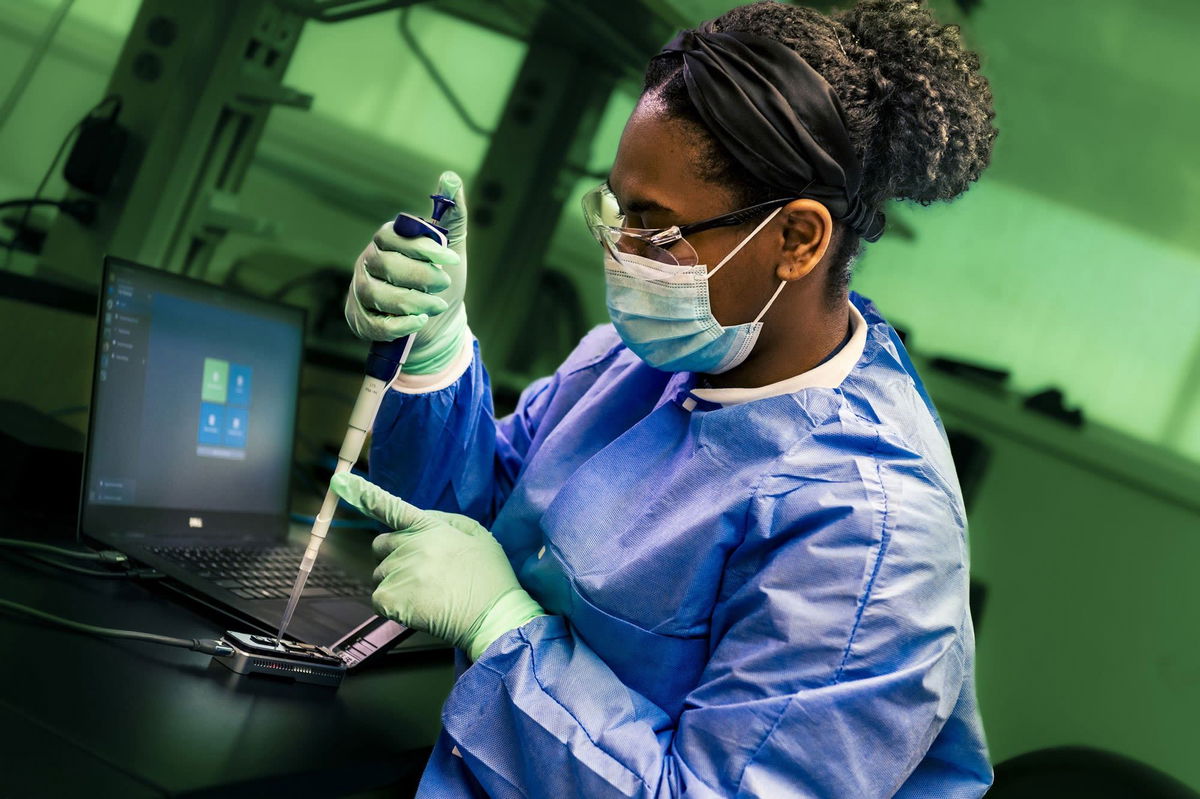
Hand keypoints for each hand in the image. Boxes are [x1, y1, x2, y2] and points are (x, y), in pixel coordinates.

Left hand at [330, 473, 543, 659]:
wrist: (493, 616)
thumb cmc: (489, 578)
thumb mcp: (478, 535)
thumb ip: (445, 521)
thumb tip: (421, 519)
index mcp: (430, 527)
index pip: (391, 507)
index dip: (364, 494)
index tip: (341, 481)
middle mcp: (410, 546)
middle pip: (380, 545)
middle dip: (394, 555)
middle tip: (422, 572)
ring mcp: (398, 572)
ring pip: (380, 574)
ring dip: (395, 582)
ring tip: (427, 593)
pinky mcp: (391, 599)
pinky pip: (378, 599)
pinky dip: (393, 605)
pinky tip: (418, 608)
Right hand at [344, 171, 468, 373]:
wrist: (437, 324)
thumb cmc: (441, 280)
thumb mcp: (452, 247)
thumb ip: (451, 215)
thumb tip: (452, 178)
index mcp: (388, 239)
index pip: (396, 236)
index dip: (424, 248)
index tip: (452, 260)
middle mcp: (369, 261)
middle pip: (385, 265)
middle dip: (421, 277)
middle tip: (445, 284)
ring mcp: (361, 291)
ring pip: (377, 294)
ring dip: (413, 302)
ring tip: (437, 306)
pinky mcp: (360, 319)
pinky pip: (373, 323)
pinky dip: (398, 325)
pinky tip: (418, 322)